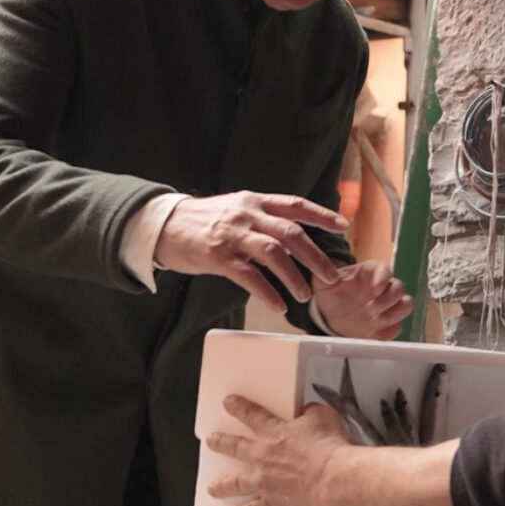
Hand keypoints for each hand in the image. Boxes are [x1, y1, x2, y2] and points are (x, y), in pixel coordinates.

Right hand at [154, 192, 347, 312]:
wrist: (161, 224)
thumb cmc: (201, 221)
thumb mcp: (234, 208)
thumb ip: (261, 219)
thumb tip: (291, 238)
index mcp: (254, 201)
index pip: (295, 204)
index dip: (321, 215)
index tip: (343, 226)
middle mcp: (247, 214)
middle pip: (291, 232)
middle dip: (315, 255)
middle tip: (332, 276)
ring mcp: (232, 234)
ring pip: (274, 253)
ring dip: (294, 276)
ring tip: (305, 295)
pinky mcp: (217, 256)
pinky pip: (249, 276)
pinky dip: (268, 292)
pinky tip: (279, 304)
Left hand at [207, 394, 349, 505]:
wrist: (333, 478)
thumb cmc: (329, 450)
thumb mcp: (323, 417)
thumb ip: (311, 413)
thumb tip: (309, 411)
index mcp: (275, 432)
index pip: (252, 415)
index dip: (239, 407)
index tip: (229, 404)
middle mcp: (263, 456)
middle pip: (235, 447)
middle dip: (220, 443)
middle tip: (212, 441)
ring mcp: (264, 481)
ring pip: (235, 483)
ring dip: (221, 485)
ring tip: (213, 488)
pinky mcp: (272, 503)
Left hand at [313, 261, 412, 339]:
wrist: (332, 314)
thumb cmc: (331, 293)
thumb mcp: (323, 282)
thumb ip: (324, 276)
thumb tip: (327, 274)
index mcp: (371, 272)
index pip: (385, 270)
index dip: (383, 279)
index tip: (375, 289)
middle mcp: (384, 287)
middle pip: (400, 289)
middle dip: (388, 300)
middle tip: (371, 309)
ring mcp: (389, 306)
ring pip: (406, 306)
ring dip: (394, 315)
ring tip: (374, 322)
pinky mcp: (388, 324)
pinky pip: (397, 328)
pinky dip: (388, 332)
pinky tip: (373, 334)